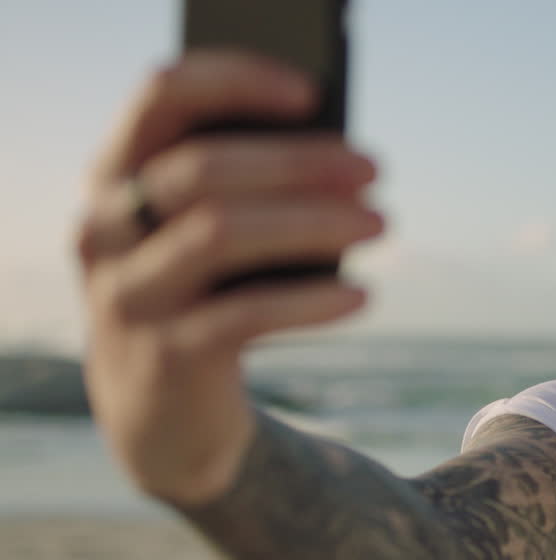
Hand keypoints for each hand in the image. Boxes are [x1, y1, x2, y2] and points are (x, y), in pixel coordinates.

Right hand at [75, 50, 381, 504]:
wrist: (164, 414)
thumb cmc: (205, 295)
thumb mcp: (209, 236)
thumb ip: (248, 191)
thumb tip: (340, 163)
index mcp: (116, 175)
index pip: (162, 96)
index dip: (234, 82)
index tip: (311, 93)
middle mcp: (106, 228)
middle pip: (203, 170)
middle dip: (300, 164)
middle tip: (375, 171)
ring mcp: (129, 294)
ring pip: (221, 233)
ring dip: (313, 223)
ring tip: (380, 225)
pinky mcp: (165, 355)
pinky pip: (246, 315)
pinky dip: (313, 301)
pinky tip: (362, 296)